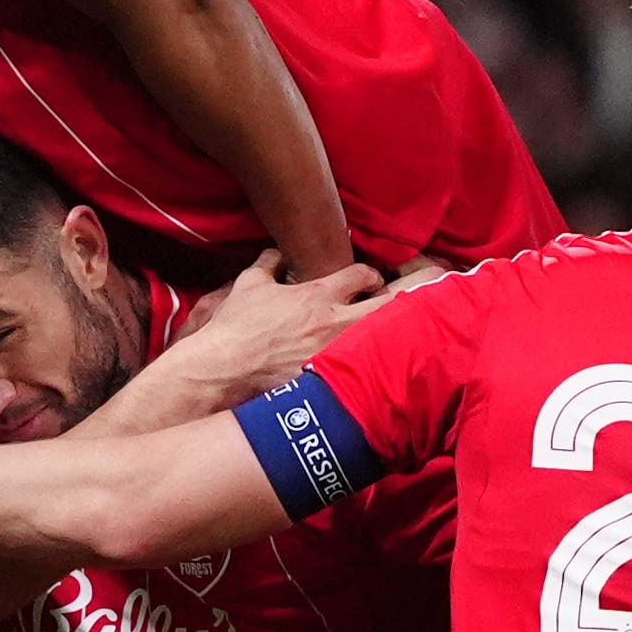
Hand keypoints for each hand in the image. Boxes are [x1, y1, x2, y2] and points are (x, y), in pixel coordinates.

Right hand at [173, 252, 387, 404]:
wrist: (224, 370)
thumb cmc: (234, 328)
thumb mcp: (250, 285)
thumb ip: (269, 263)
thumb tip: (277, 250)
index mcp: (319, 295)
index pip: (365, 274)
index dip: (373, 275)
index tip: (372, 282)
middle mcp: (335, 323)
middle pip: (393, 303)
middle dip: (405, 298)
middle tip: (408, 303)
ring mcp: (338, 354)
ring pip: (389, 339)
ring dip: (397, 333)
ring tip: (400, 335)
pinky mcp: (334, 382)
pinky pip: (371, 373)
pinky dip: (380, 368)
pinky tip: (383, 370)